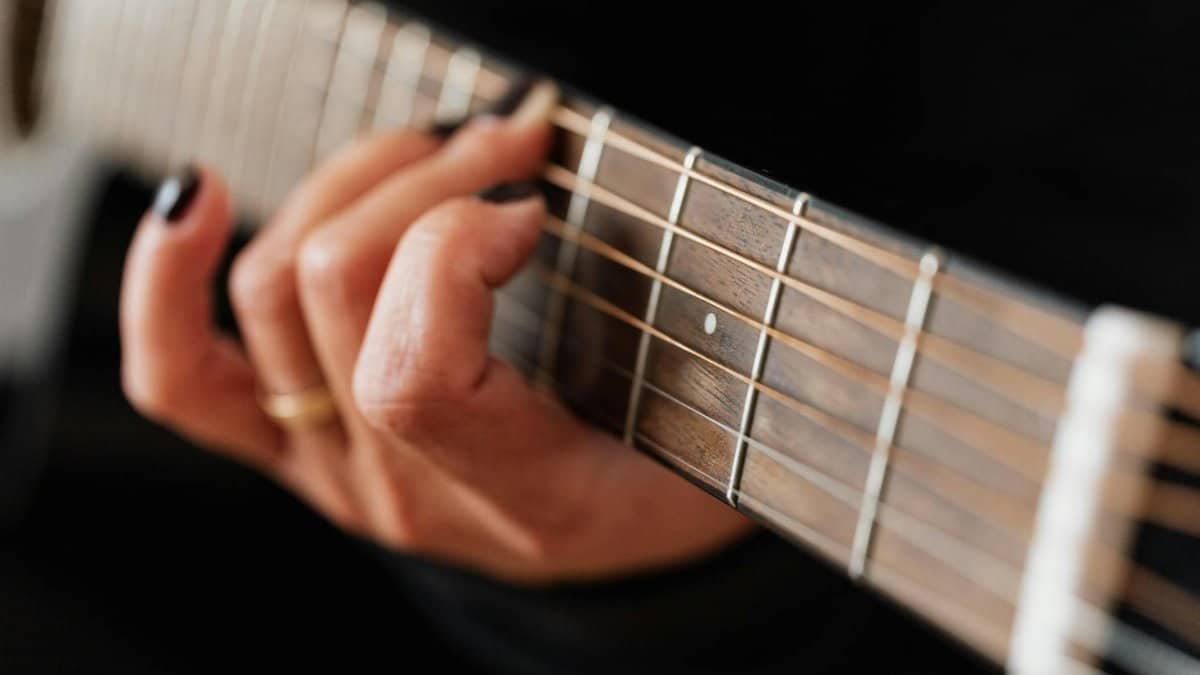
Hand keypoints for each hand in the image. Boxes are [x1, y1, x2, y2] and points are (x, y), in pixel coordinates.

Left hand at [120, 81, 751, 583]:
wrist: (626, 544)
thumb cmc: (680, 474)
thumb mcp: (711, 415)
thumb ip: (671, 318)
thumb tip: (568, 170)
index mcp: (520, 499)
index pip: (412, 375)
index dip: (457, 250)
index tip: (534, 203)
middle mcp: (403, 492)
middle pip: (337, 294)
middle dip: (425, 176)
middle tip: (511, 140)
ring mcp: (334, 470)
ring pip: (274, 291)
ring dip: (352, 183)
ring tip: (436, 149)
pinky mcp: (295, 442)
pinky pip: (183, 377)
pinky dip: (167, 282)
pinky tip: (199, 203)